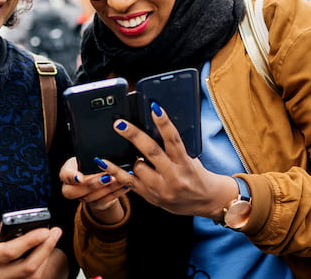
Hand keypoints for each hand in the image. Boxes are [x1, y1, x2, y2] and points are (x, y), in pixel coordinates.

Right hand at [0, 220, 62, 278]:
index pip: (11, 252)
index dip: (31, 240)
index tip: (45, 229)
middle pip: (27, 268)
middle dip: (45, 249)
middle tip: (56, 232)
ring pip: (30, 278)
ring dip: (44, 259)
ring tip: (52, 241)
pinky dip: (38, 269)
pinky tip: (43, 254)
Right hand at [59, 156, 127, 223]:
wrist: (96, 176)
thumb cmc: (89, 163)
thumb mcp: (85, 156)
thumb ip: (88, 155)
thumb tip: (98, 153)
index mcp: (67, 173)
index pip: (65, 175)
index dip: (72, 177)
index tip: (80, 178)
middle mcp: (72, 188)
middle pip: (76, 191)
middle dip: (92, 184)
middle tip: (106, 177)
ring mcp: (84, 198)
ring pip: (93, 197)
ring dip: (108, 188)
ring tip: (119, 179)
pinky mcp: (97, 204)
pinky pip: (106, 200)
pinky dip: (117, 192)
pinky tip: (125, 185)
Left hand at [98, 104, 236, 219]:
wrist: (207, 202)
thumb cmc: (197, 175)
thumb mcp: (191, 158)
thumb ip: (174, 147)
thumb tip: (156, 125)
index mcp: (185, 163)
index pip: (174, 139)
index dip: (164, 123)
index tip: (154, 108)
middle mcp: (173, 176)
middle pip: (151, 152)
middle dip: (134, 136)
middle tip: (120, 124)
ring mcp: (161, 188)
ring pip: (138, 168)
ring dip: (132, 158)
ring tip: (127, 151)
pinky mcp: (151, 197)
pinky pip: (128, 183)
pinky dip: (115, 172)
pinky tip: (104, 163)